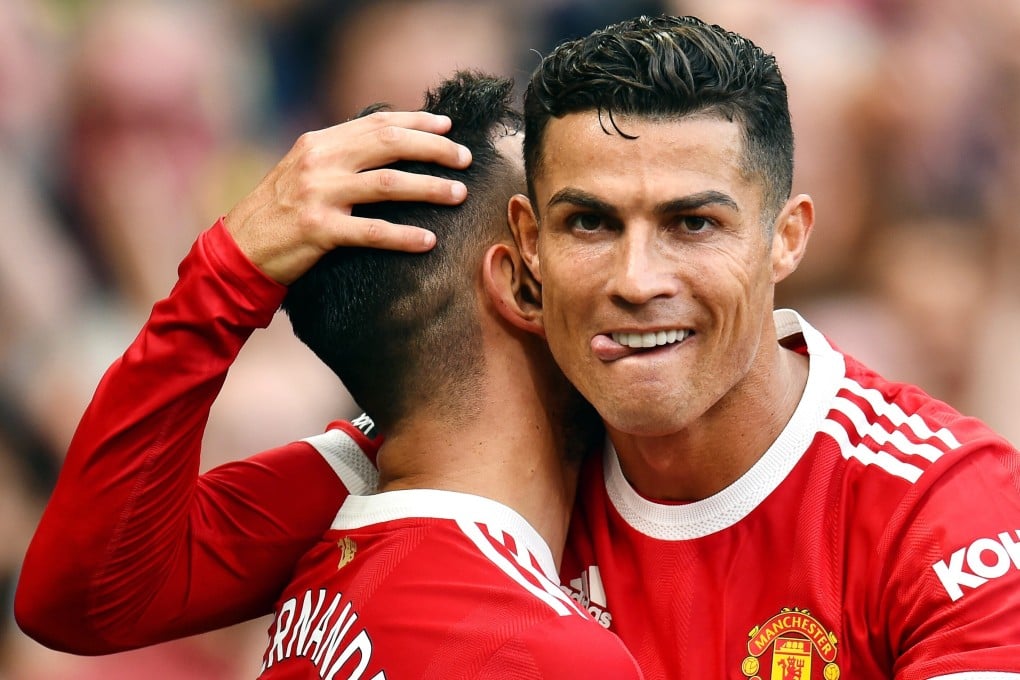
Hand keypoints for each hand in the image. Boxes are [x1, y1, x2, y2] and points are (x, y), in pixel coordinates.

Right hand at [224, 111, 470, 283]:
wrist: (238, 248)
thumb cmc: (278, 212)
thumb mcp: (303, 170)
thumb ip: (340, 156)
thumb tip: (390, 144)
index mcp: (319, 142)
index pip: (377, 123)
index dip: (417, 122)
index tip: (448, 128)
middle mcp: (320, 161)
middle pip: (389, 145)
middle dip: (434, 150)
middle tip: (465, 160)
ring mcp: (319, 195)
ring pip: (388, 184)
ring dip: (430, 187)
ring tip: (459, 194)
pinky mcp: (318, 230)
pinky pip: (372, 232)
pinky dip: (404, 236)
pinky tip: (429, 240)